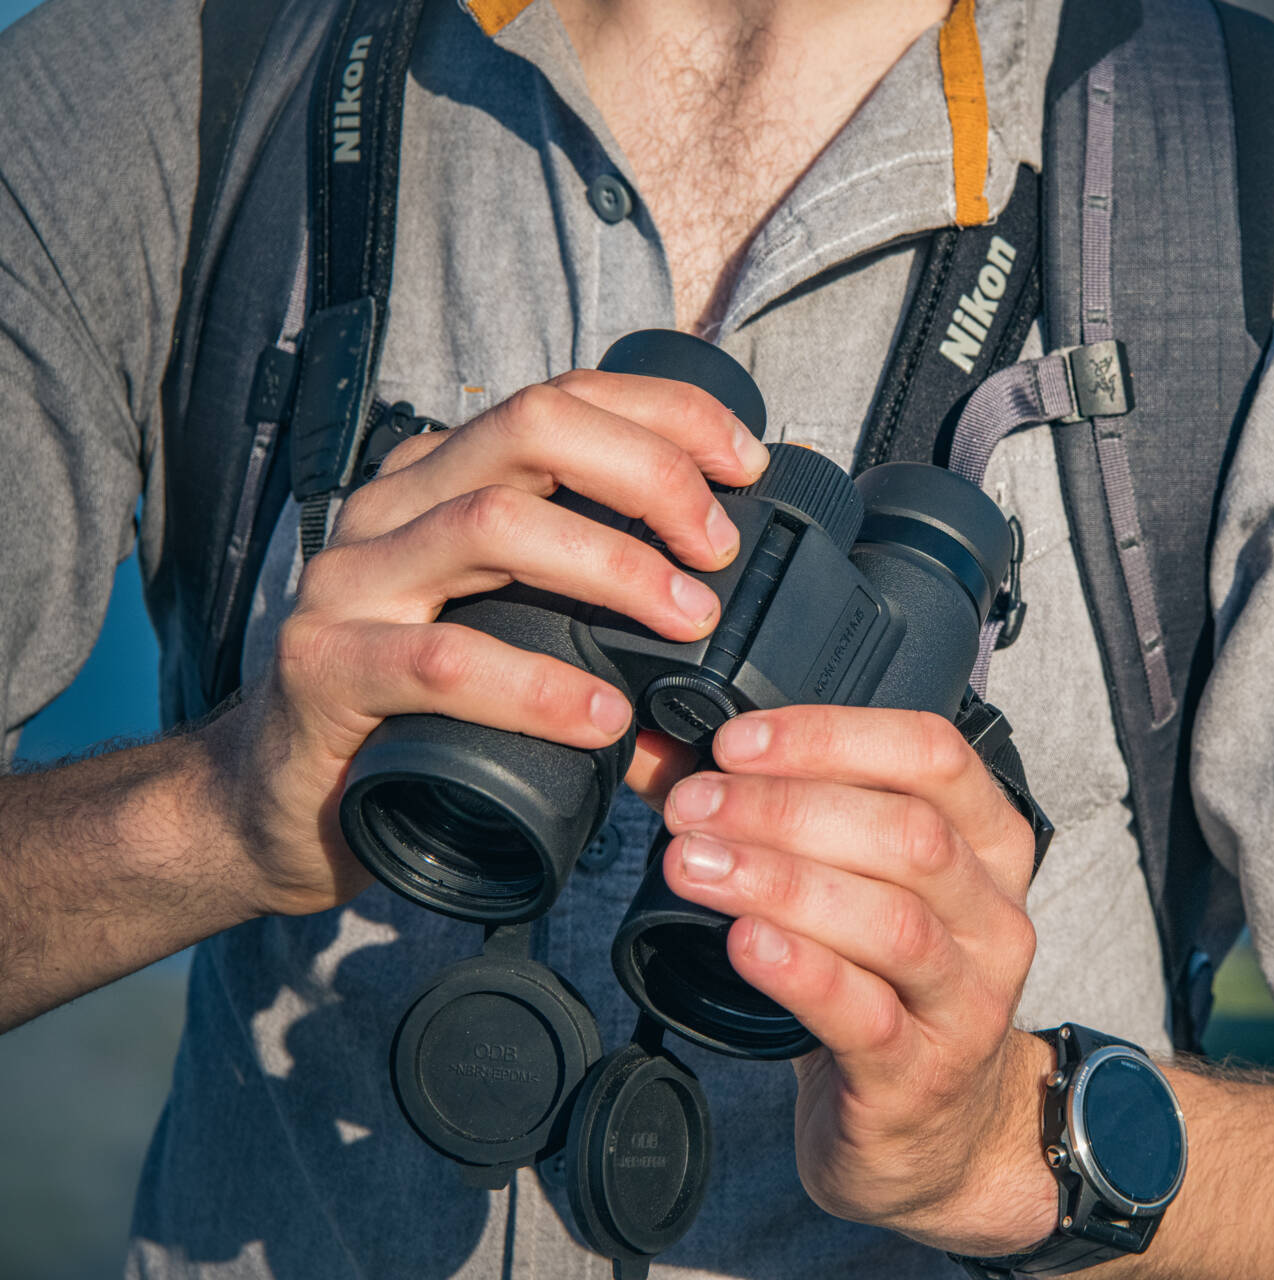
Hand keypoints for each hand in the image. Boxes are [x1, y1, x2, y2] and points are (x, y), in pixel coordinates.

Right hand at [205, 369, 770, 916]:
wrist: (285, 803)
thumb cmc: (418, 712)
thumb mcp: (519, 643)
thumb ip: (608, 639)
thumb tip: (731, 676)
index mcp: (443, 481)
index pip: (562, 398)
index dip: (665, 414)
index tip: (744, 464)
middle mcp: (393, 507)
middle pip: (533, 426)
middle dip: (648, 473)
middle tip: (716, 548)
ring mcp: (350, 582)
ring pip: (492, 524)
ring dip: (612, 566)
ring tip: (688, 620)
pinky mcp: (325, 669)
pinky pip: (444, 660)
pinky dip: (537, 686)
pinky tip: (601, 716)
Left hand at [659, 705, 1059, 1255]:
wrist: (935, 1138)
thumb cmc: (886, 990)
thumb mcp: (850, 893)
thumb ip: (764, 817)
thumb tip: (658, 751)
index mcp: (990, 846)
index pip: (934, 755)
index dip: (832, 736)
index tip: (737, 744)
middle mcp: (993, 918)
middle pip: (910, 834)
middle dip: (788, 808)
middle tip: (694, 808)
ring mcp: (968, 1002)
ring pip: (892, 922)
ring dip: (782, 882)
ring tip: (695, 865)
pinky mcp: (922, 1077)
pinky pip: (867, 1015)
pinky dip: (801, 970)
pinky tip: (744, 943)